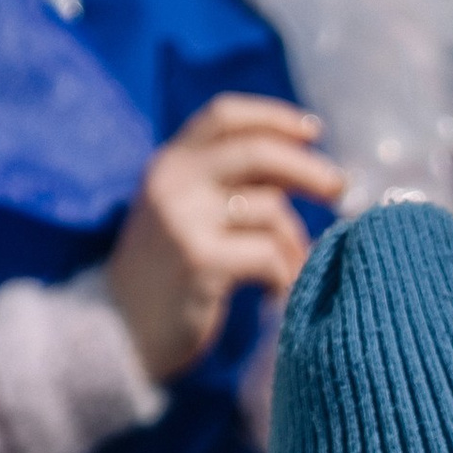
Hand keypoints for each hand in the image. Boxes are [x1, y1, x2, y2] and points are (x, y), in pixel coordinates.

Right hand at [106, 96, 343, 380]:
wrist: (113, 337)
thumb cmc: (160, 280)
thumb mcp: (178, 214)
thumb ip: (221, 185)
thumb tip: (298, 168)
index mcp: (168, 164)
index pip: (225, 114)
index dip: (274, 118)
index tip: (313, 131)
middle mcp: (173, 182)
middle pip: (259, 153)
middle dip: (309, 169)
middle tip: (340, 189)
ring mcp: (184, 220)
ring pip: (270, 210)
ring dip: (295, 243)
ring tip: (292, 270)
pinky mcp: (200, 261)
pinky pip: (267, 255)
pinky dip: (283, 276)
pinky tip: (274, 294)